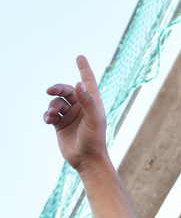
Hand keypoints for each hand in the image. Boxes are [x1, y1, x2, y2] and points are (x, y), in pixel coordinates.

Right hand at [44, 55, 108, 170]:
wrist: (87, 160)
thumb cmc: (95, 141)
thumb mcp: (94, 120)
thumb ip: (88, 102)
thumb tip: (79, 84)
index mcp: (93, 104)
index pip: (88, 82)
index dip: (84, 69)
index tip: (80, 57)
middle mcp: (82, 108)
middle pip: (67, 90)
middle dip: (57, 89)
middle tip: (50, 91)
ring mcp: (71, 115)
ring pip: (57, 102)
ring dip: (52, 106)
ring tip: (52, 115)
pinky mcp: (61, 124)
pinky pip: (51, 113)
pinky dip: (48, 114)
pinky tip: (49, 120)